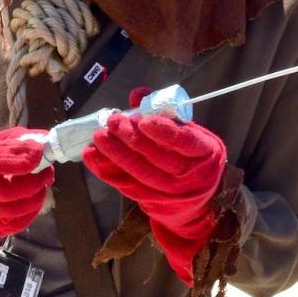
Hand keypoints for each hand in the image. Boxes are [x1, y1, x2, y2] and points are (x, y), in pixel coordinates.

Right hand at [0, 128, 53, 238]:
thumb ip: (16, 141)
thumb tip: (45, 144)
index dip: (20, 159)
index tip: (41, 155)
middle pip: (6, 192)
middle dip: (34, 184)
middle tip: (47, 174)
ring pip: (11, 213)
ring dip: (34, 201)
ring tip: (42, 188)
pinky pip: (8, 227)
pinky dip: (26, 216)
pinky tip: (31, 204)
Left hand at [83, 111, 225, 283]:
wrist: (199, 202)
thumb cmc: (194, 157)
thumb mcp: (191, 133)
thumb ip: (166, 114)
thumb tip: (139, 94)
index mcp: (205, 152)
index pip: (185, 141)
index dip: (163, 131)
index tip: (142, 120)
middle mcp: (190, 175)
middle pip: (158, 158)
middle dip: (132, 138)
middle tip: (113, 122)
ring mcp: (170, 193)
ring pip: (140, 173)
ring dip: (116, 154)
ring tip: (100, 136)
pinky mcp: (152, 202)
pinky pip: (127, 186)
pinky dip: (107, 170)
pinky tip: (92, 156)